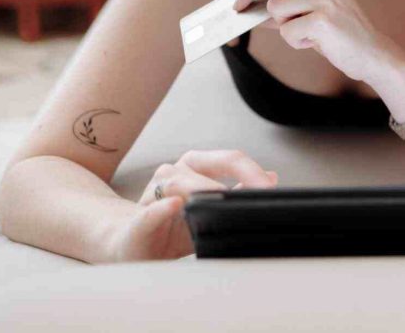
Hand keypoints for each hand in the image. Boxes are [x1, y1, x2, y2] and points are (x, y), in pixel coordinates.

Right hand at [106, 149, 277, 261]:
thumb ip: (237, 194)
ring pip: (182, 182)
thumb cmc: (174, 227)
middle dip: (242, 175)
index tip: (272, 188)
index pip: (231, 159)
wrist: (133, 244)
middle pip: (212, 163)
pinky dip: (162, 208)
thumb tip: (272, 178)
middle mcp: (176, 171)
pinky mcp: (140, 218)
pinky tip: (174, 207)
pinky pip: (151, 211)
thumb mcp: (210, 211)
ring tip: (226, 199)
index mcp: (196, 166)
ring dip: (205, 190)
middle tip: (263, 192)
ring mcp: (154, 191)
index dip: (254, 172)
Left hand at [233, 0, 389, 83]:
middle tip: (297, 26)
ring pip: (275, 9)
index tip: (237, 5)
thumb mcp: (312, 14)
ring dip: (286, 28)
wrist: (372, 54)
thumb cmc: (339, 35)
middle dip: (274, 13)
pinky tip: (317, 42)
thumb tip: (247, 7)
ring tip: (310, 33)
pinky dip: (296, 42)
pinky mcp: (323, 19)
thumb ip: (284, 7)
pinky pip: (286, 31)